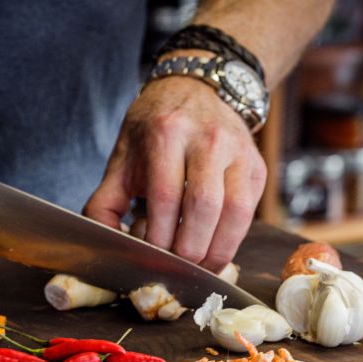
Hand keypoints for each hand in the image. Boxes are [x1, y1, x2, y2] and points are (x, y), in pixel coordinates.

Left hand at [83, 75, 266, 272]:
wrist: (194, 91)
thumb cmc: (153, 131)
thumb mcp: (121, 159)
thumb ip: (105, 203)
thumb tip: (105, 246)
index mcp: (167, 134)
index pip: (166, 198)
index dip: (160, 237)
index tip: (151, 259)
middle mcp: (208, 139)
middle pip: (204, 207)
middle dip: (190, 250)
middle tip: (176, 270)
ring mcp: (239, 151)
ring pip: (235, 213)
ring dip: (216, 251)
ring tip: (198, 269)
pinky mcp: (257, 167)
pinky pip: (250, 212)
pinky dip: (232, 239)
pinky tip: (213, 250)